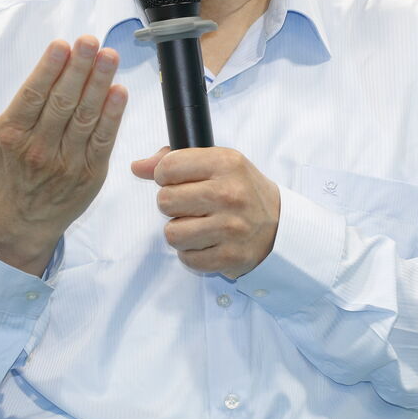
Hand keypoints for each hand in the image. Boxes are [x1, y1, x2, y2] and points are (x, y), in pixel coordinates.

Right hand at [0, 37, 127, 275]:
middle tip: (91, 41)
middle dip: (78, 69)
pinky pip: (103, 140)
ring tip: (110, 56)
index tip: (61, 45)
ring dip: (99, 85)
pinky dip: (113, 116)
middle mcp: (38, 149)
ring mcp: (66, 162)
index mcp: (10, 135)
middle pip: (61, 102)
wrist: (22, 223)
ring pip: (85, 117)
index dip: (48, 69)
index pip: (32, 96)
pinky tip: (120, 91)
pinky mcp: (90, 173)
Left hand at [132, 146, 279, 277]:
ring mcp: (230, 227)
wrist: (280, 226)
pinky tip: (207, 242)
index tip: (178, 181)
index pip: (168, 167)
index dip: (165, 176)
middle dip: (172, 205)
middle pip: (165, 201)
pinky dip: (192, 253)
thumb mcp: (218, 163)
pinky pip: (187, 258)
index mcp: (225, 163)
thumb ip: (176, 160)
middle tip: (191, 206)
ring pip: (172, 233)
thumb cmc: (242, 190)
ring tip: (197, 225)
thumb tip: (137, 167)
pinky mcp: (229, 256)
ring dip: (180, 232)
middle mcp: (229, 194)